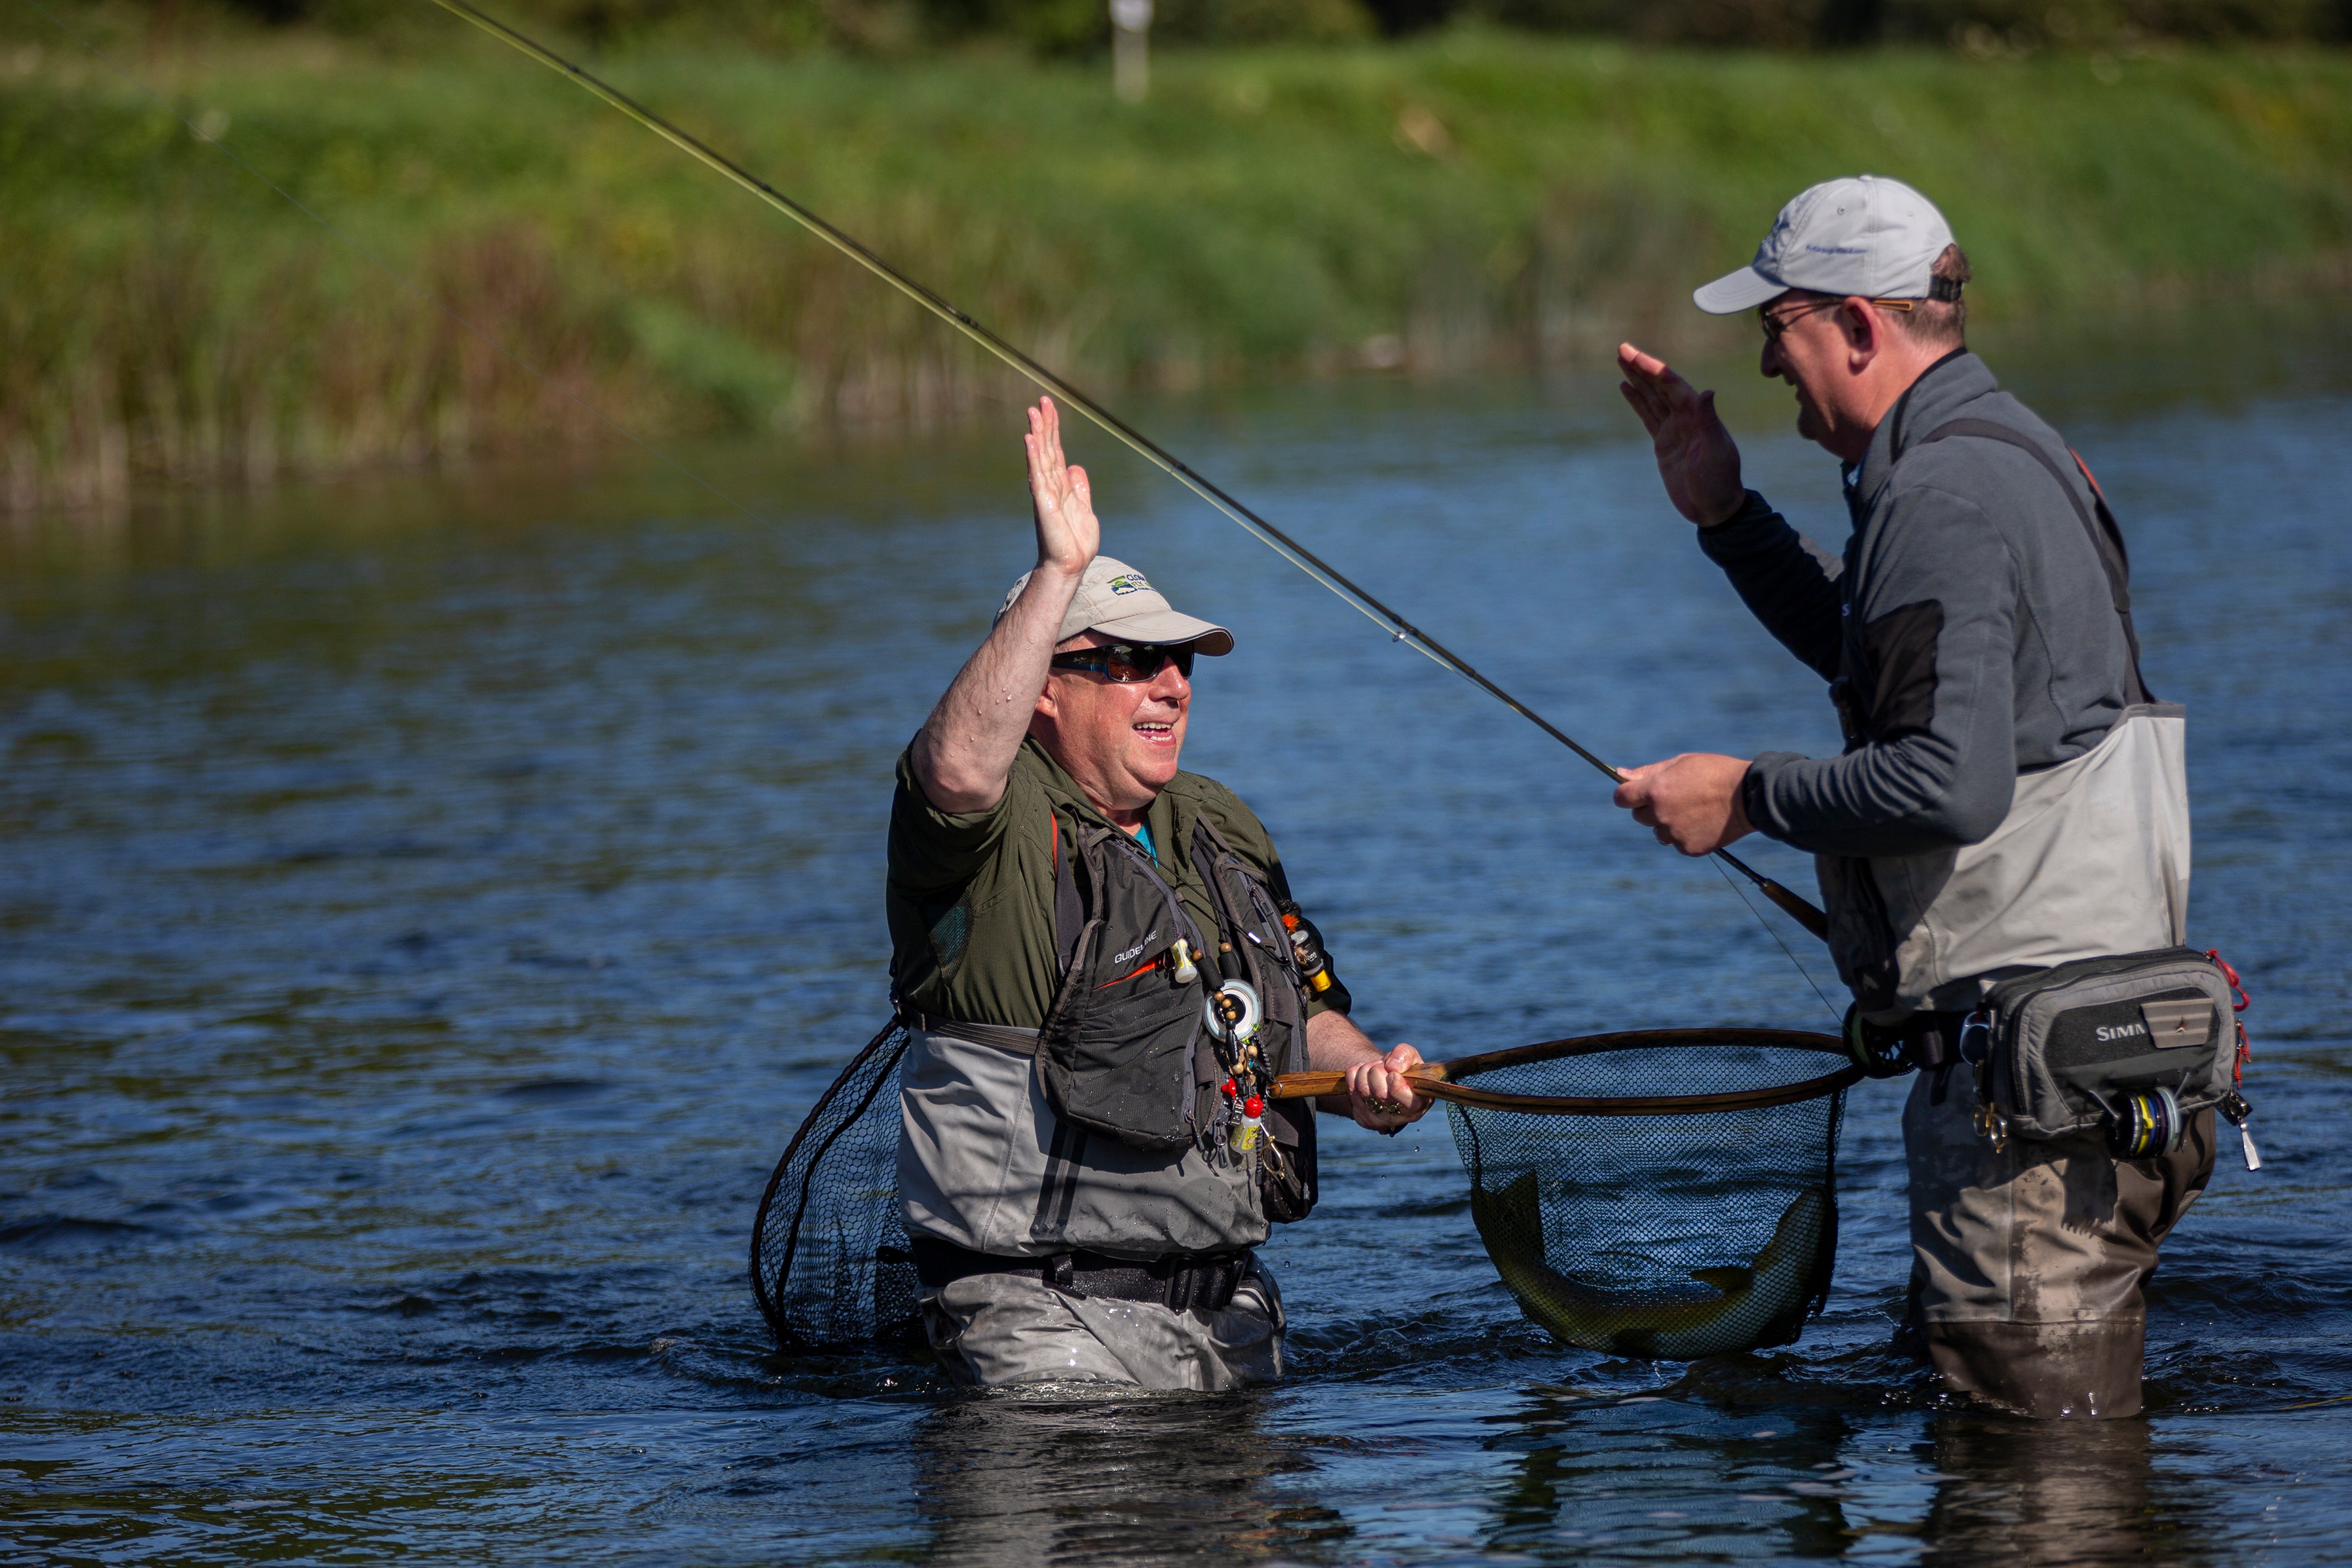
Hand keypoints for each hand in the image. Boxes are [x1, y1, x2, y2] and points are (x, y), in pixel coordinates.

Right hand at [1024, 397, 1099, 577]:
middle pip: (1047, 448)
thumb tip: (1076, 467)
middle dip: (1044, 424)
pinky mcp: (1044, 504)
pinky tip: (1030, 441)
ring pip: (1041, 457)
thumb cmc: (1076, 543)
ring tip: (1033, 412)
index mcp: (1060, 485)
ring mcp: (1045, 493)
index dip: (1053, 428)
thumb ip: (1080, 488)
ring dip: (1037, 434)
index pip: (1056, 450)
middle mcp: (1050, 485)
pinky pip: (1038, 476)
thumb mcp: (1084, 509)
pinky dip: (1034, 457)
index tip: (1050, 406)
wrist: (1071, 566)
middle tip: (1041, 400)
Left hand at [1344, 1042, 1432, 1132]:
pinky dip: (1353, 1078)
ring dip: (1364, 1073)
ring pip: (1364, 1092)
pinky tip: (1361, 1076)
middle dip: (1377, 1072)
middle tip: (1381, 1067)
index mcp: (1420, 1102)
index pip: (1409, 1101)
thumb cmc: (1401, 1068)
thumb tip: (1392, 1066)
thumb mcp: (1409, 1056)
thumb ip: (1405, 1055)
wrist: (1384, 1078)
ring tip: (1371, 1070)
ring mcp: (1382, 1121)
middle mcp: (1403, 1116)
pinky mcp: (1364, 1120)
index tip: (1392, 1073)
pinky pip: (1352, 1093)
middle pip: (1382, 1094)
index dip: (1397, 1085)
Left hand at [1613, 753, 1754, 854]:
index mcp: (1656, 790)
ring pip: (1658, 832)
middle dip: (1650, 808)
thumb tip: (1620, 773)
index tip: (1635, 793)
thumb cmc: (1714, 772)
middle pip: (1639, 816)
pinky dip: (1685, 835)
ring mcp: (1674, 833)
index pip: (1621, 797)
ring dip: (1667, 823)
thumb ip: (1648, 771)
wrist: (1749, 796)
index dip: (1627, 794)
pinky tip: (1703, 822)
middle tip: (1676, 797)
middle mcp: (1661, 814)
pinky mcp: (1688, 848)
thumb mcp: (1680, 763)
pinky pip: (1677, 843)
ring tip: (1693, 810)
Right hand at [1616, 343, 1745, 527]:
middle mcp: (1686, 417)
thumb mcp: (1716, 452)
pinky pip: (1648, 416)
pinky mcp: (1664, 443)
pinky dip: (1638, 401)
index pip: (1672, 386)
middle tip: (1622, 348)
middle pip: (1660, 386)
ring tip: (1622, 360)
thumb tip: (1706, 393)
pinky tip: (1627, 388)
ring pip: (1652, 397)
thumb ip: (1709, 422)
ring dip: (1638, 379)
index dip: (1654, 370)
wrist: (1714, 507)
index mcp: (1697, 416)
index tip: (1636, 356)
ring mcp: (1674, 429)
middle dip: (1642, 367)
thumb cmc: (1720, 481)